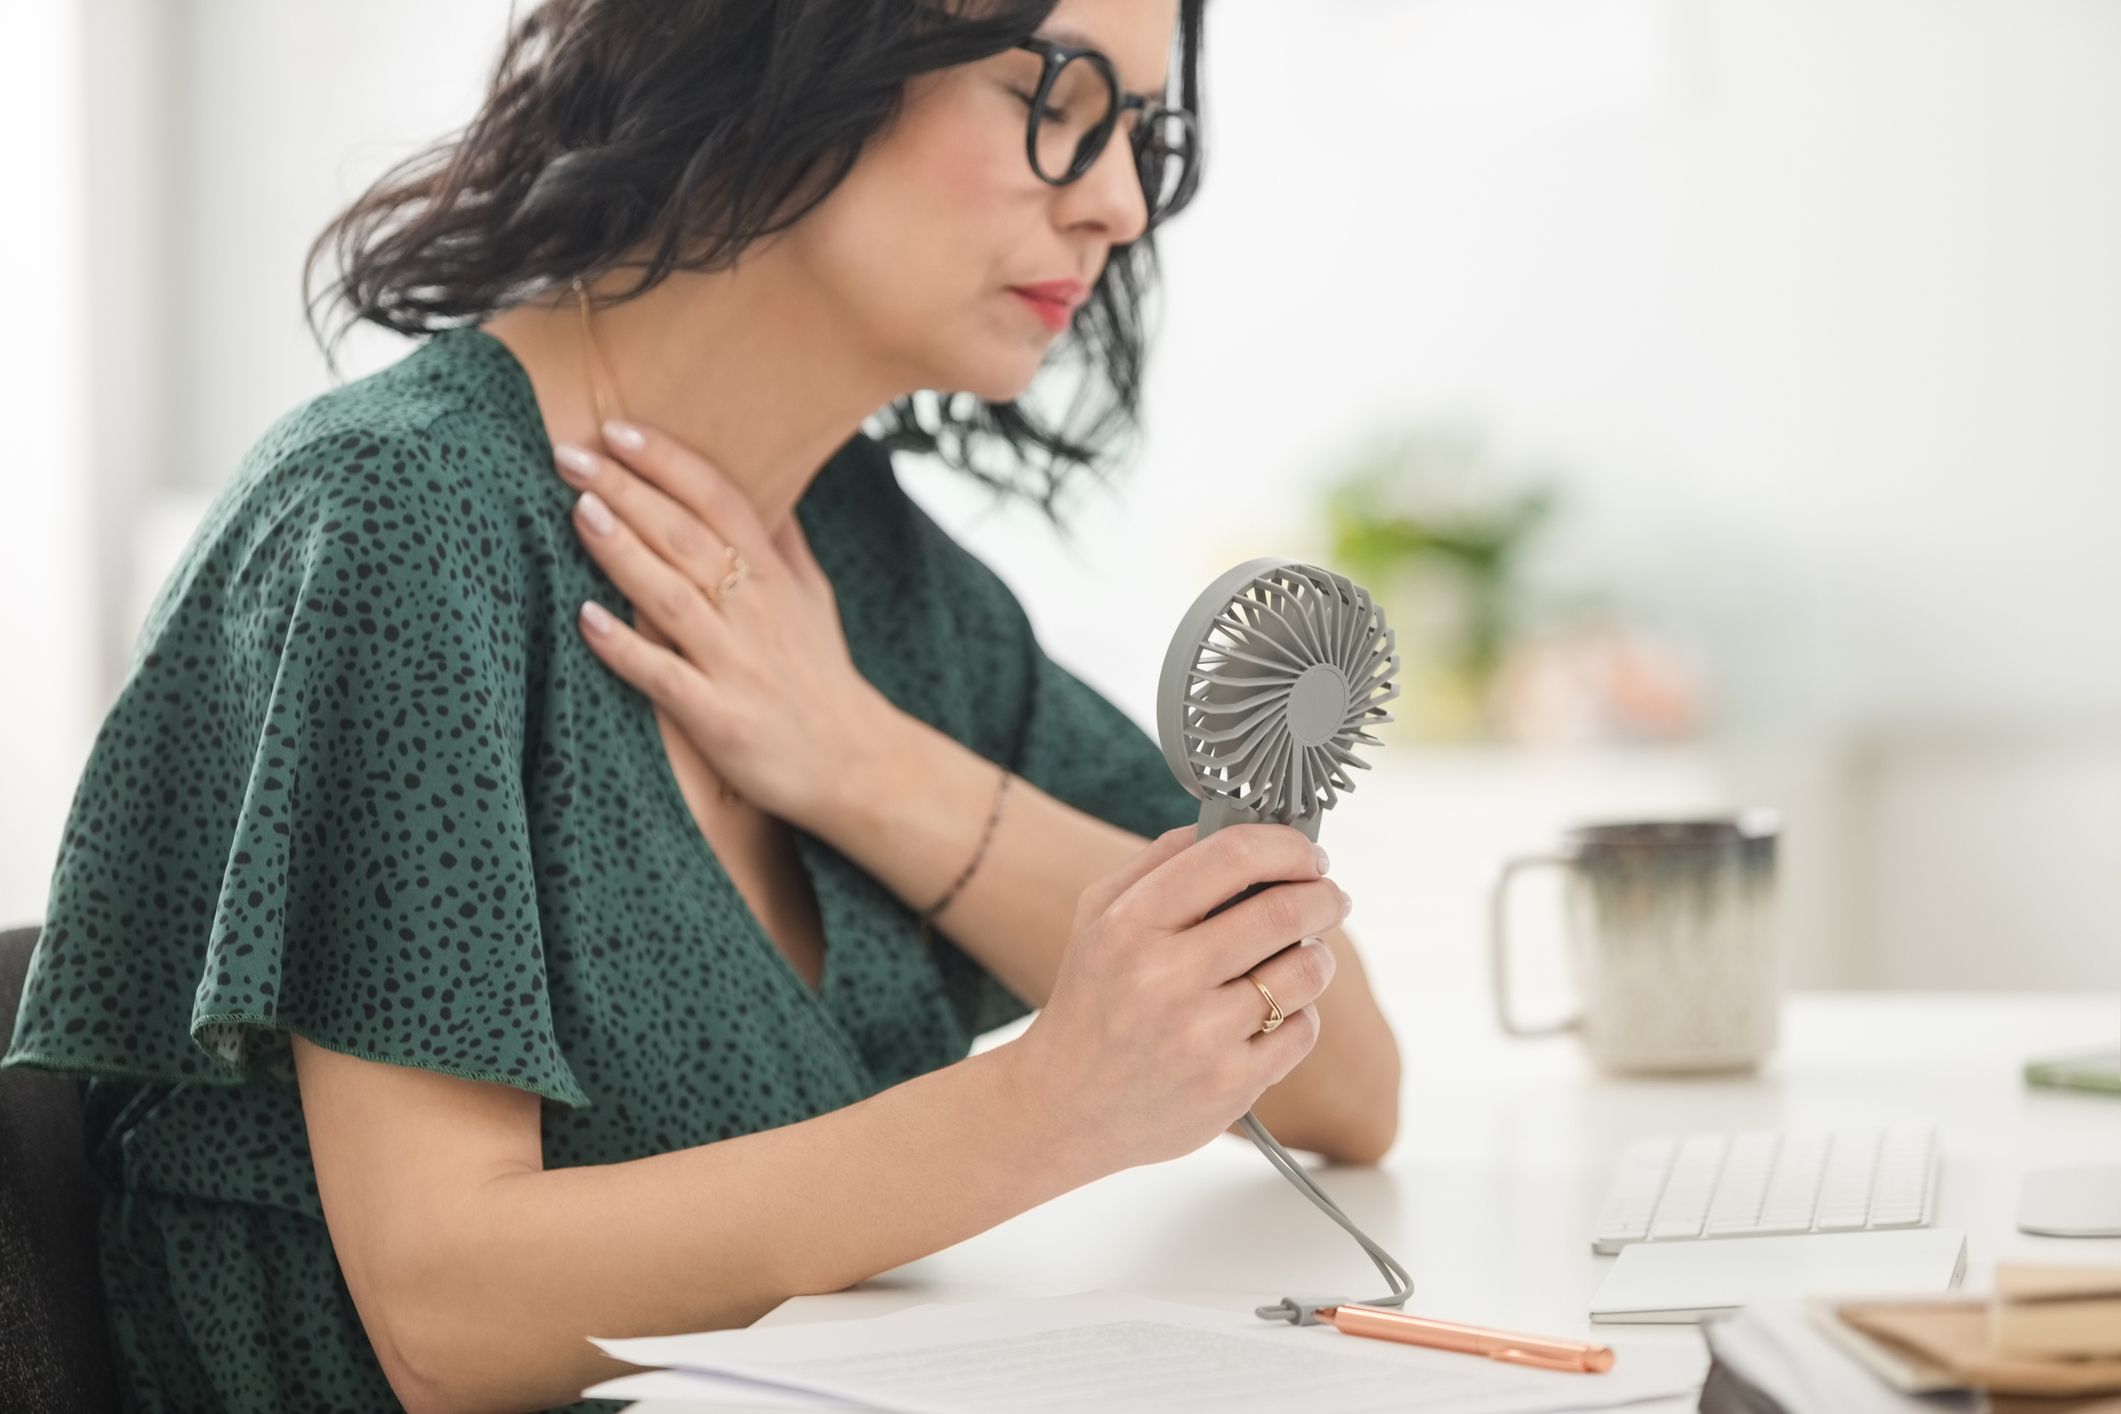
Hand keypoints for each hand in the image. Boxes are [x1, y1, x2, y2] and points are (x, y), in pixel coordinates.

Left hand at [552, 418, 894, 826]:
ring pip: (671, 596)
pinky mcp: (719, 718)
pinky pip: (665, 677)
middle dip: (627, 490)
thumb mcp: (813, 597)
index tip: (618, 428)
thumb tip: (765, 484)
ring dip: (623, 552)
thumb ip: (782, 540)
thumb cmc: (822, 677)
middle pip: (685, 536)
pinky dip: (625, 648)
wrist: (856, 765)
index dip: (669, 461)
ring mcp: (736, 664)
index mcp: (772, 575)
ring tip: (579, 510)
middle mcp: (754, 611)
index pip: (719, 499)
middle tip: (568, 453)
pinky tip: (585, 619)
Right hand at [1006, 822, 1351, 1174]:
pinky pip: (1302, 1030)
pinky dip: (1300, 1014)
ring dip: (1318, 956)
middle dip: (1324, 897)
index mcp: (1131, 923)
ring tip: (1302, 957)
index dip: (1286, 846)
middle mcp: (1164, 977)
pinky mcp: (1229, 1085)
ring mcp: (1199, 1036)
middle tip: (1331, 897)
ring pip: (1304, 972)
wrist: (1065, 1106)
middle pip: (1283, 913)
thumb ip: (1161, 860)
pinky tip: (1273, 1014)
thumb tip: (1234, 823)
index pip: (1231, 856)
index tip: (1309, 855)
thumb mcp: (1099, 916)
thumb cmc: (1094, 999)